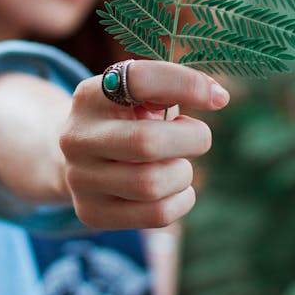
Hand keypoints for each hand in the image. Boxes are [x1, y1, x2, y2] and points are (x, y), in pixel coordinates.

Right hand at [60, 60, 228, 229]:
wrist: (76, 160)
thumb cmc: (124, 120)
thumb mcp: (137, 95)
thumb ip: (170, 87)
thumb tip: (217, 96)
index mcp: (89, 96)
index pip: (139, 80)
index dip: (186, 84)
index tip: (219, 97)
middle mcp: (77, 136)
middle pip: (147, 142)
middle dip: (191, 139)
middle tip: (198, 136)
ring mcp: (80, 178)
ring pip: (152, 184)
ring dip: (183, 173)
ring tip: (178, 164)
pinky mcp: (91, 212)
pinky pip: (156, 214)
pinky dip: (181, 200)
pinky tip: (174, 189)